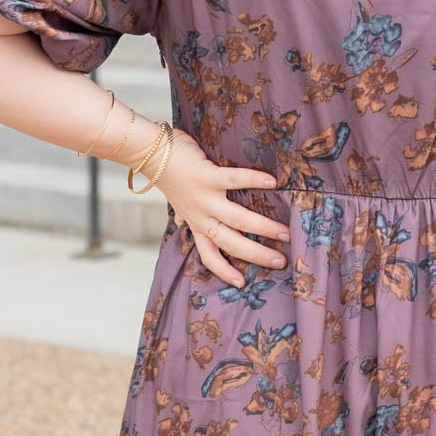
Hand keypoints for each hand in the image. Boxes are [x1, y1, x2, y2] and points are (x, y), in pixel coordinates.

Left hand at [136, 125, 288, 286]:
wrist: (150, 153)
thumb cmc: (169, 174)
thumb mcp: (178, 202)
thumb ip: (186, 213)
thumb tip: (184, 221)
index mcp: (196, 224)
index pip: (209, 255)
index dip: (224, 271)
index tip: (242, 283)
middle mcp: (201, 216)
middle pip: (230, 243)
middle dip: (257, 255)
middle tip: (280, 262)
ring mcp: (204, 197)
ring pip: (236, 219)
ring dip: (262, 228)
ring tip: (285, 232)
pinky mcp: (206, 176)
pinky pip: (233, 179)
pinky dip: (254, 180)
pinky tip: (273, 183)